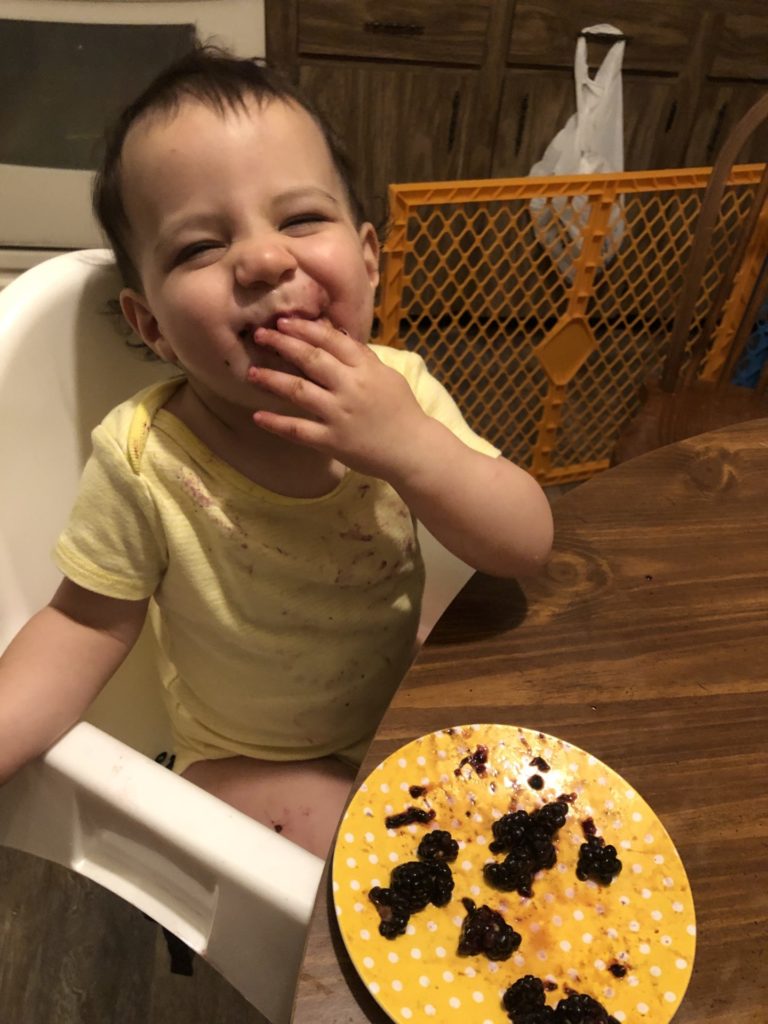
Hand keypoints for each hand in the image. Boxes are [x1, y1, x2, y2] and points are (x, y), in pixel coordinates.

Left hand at [248, 317, 429, 479]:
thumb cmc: (401, 410)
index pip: (331, 340)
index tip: (284, 321)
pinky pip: (298, 429)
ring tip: (251, 372)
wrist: (413, 450)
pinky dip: (276, 422)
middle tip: (259, 334)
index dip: (305, 328)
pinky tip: (257, 416)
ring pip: (298, 391)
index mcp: (365, 368)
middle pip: (310, 358)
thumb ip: (362, 358)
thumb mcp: (387, 376)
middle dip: (282, 344)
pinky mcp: (331, 440)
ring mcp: (339, 414)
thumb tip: (336, 335)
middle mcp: (349, 387)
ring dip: (272, 379)